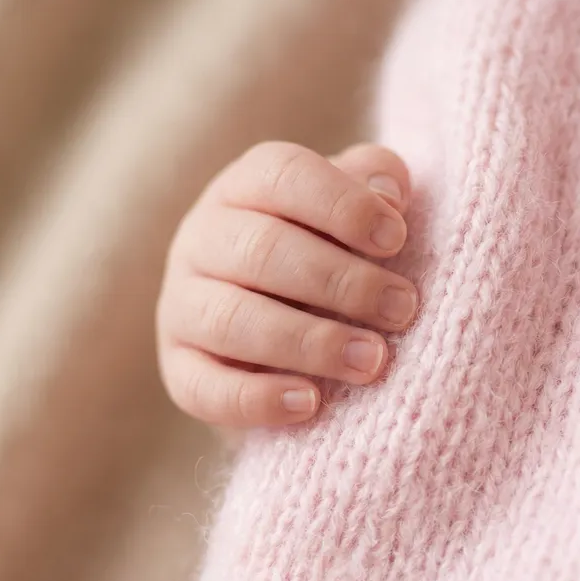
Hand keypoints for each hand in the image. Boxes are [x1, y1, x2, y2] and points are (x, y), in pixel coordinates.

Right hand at [156, 141, 417, 427]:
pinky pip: (204, 387)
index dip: (343, 206)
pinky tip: (312, 404)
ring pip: (231, 319)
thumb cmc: (323, 253)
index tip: (397, 241)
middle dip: (341, 282)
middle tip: (401, 311)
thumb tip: (391, 194)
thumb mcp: (348, 210)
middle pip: (261, 250)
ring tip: (371, 362)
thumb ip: (371, 182)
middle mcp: (201, 238)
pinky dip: (258, 399)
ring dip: (309, 342)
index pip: (283, 176)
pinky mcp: (179, 367)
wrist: (273, 328)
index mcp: (244, 188)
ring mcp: (181, 304)